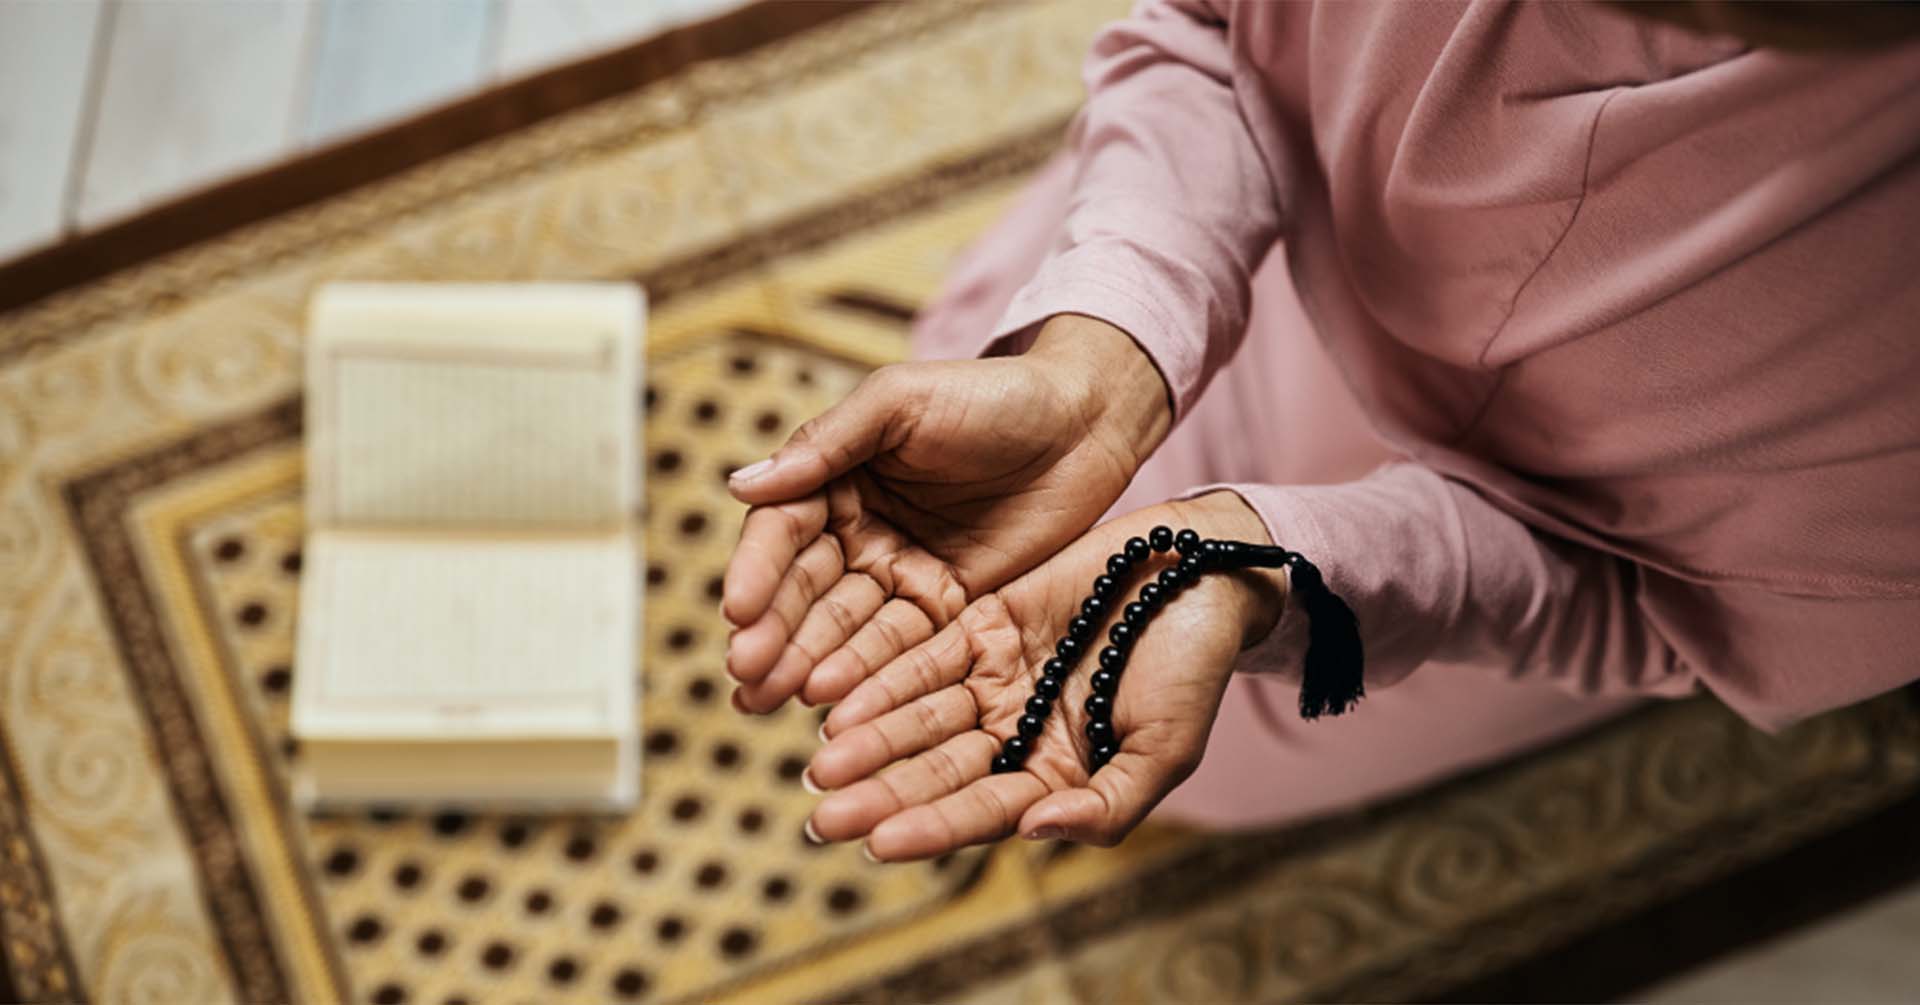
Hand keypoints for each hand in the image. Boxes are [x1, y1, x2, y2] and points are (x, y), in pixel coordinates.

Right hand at [720, 316, 1171, 712]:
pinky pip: (903, 647)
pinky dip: (868, 676)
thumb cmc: (989, 394)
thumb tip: (739, 485)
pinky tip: (835, 705)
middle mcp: (857, 533)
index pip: (783, 532)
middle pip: (805, 591)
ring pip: (845, 628)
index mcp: (834, 479)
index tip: (738, 612)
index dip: (758, 572)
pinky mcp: (948, 608)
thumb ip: (828, 444)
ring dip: (807, 665)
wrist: (1082, 422)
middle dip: (773, 635)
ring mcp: (901, 575)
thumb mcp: (901, 403)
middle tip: (745, 677)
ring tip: (771, 701)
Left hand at [800, 491, 1287, 859]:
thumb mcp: (1169, 746)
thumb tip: (1037, 829)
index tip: (880, 841)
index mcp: (1060, 776)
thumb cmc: (1198, 666)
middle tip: (825, 812)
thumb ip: (1111, 802)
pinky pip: (926, 655)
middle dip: (882, 793)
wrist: (1207, 571)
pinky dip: (884, 677)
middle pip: (939, 771)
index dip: (934, 828)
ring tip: (821, 760)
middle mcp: (1018, 734)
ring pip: (922, 716)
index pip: (986, 811)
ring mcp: (998, 679)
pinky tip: (838, 697)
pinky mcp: (986, 624)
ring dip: (872, 739)